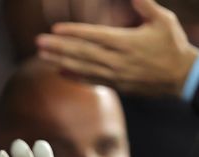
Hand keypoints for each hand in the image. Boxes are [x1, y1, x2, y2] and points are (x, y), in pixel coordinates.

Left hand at [36, 0, 198, 96]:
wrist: (180, 77)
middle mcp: (117, 60)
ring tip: (42, 56)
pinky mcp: (115, 85)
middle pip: (82, 52)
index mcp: (126, 42)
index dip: (74, 32)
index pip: (94, 35)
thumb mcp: (162, 20)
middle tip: (39, 42)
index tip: (56, 29)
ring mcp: (114, 74)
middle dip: (59, 47)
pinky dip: (74, 77)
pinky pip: (90, 80)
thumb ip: (145, 5)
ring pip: (82, 67)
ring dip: (60, 61)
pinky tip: (59, 72)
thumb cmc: (171, 45)